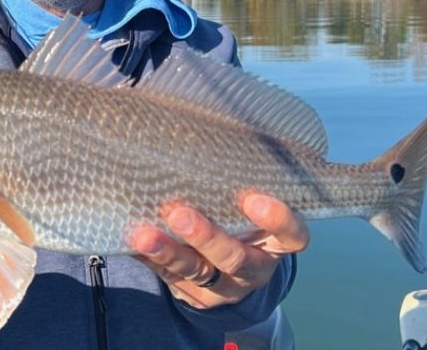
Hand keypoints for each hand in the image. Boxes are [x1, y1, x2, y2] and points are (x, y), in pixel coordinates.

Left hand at [130, 193, 308, 309]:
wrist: (228, 269)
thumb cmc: (238, 217)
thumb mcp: (248, 204)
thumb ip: (235, 182)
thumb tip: (203, 131)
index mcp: (275, 243)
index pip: (292, 236)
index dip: (278, 221)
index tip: (254, 199)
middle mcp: (254, 268)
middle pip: (236, 259)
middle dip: (207, 237)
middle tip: (180, 214)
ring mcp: (224, 287)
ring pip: (198, 272)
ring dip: (169, 252)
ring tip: (145, 234)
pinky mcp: (195, 296)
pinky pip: (170, 277)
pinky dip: (151, 258)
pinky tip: (134, 241)